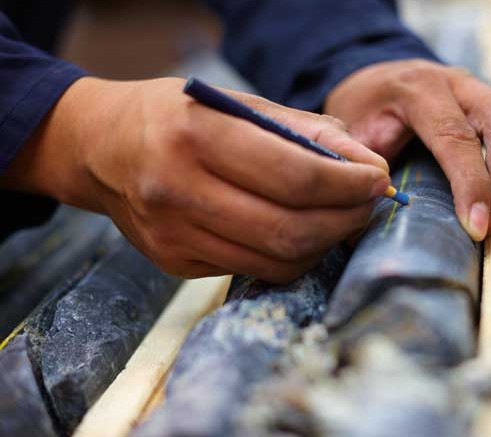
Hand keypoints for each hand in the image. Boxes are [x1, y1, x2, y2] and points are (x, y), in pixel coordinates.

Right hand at [3, 77, 389, 281]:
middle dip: (345, 220)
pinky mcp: (174, 263)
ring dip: (324, 243)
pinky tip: (299, 232)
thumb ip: (309, 134)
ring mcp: (173, 234)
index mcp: (197, 134)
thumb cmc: (181, 117)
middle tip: (365, 205)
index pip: (296, 176)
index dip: (349, 186)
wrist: (105, 148)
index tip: (377, 182)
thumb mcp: (241, 105)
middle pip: (291, 229)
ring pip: (277, 260)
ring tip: (338, 218)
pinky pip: (254, 270)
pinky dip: (291, 255)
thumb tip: (369, 169)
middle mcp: (179, 189)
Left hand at [325, 60, 490, 240]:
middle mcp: (459, 83)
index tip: (475, 227)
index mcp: (418, 90)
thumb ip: (361, 168)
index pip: (455, 136)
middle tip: (490, 224)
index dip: (471, 185)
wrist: (377, 85)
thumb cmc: (364, 118)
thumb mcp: (347, 140)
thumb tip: (377, 211)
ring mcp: (487, 89)